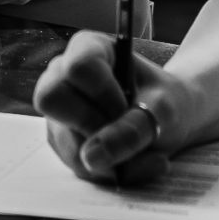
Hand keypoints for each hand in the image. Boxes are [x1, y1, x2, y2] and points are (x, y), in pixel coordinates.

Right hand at [35, 30, 192, 185]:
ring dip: (107, 159)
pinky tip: (131, 164)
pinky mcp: (62, 139)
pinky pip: (73, 162)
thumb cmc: (166, 102)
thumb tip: (91, 158)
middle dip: (92, 127)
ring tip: (142, 156)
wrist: (168, 120)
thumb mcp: (162, 111)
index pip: (77, 67)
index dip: (103, 95)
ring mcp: (59, 109)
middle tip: (126, 133)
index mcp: (89, 48)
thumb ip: (132, 129)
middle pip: (50, 98)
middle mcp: (63, 74)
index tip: (127, 108)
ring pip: (63, 140)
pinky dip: (107, 171)